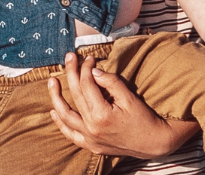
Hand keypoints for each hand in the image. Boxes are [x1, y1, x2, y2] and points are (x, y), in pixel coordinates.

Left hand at [47, 53, 198, 159]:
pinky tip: (54, 111)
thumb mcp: (129, 97)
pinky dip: (61, 123)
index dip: (86, 68)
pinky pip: (70, 134)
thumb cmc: (143, 118)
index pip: (87, 84)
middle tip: (68, 58)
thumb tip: (94, 71)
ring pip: (66, 115)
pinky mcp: (91, 146)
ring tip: (52, 82)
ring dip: (56, 98)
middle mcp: (92, 128)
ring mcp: (89, 138)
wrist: (153, 143)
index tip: (89, 58)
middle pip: (75, 95)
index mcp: (102, 114)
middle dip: (71, 73)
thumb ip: (111, 82)